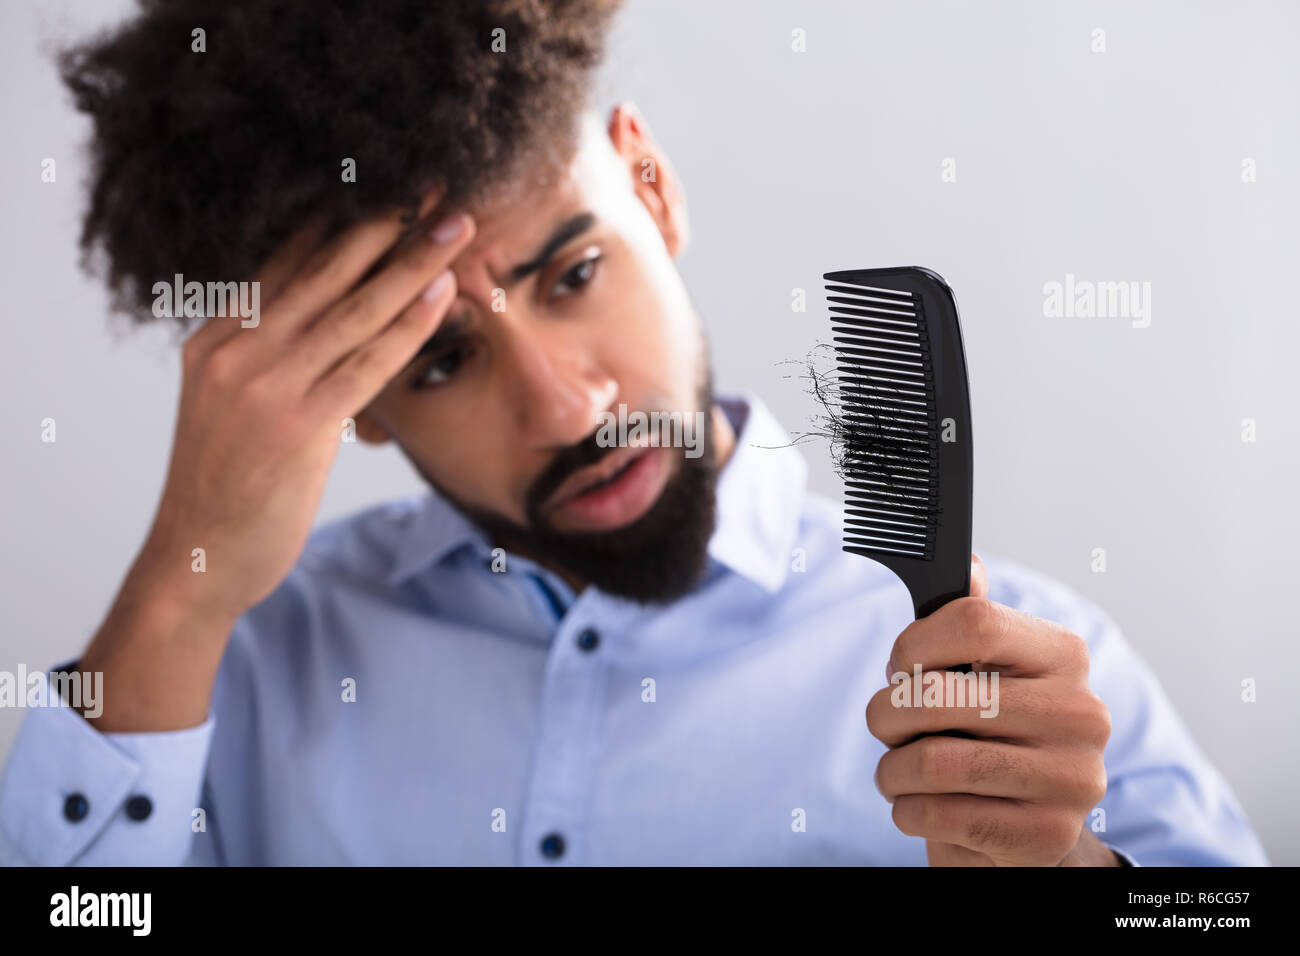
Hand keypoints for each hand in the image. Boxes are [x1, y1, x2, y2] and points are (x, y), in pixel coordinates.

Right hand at [138, 190, 474, 618]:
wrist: (196, 561)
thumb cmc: (227, 488)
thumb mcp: (233, 407)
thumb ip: (270, 359)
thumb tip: (323, 327)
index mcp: (215, 338)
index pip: (286, 262)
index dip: (340, 220)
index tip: (387, 185)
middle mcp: (235, 351)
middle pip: (323, 272)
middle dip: (384, 224)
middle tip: (433, 183)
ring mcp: (264, 387)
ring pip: (352, 310)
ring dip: (411, 263)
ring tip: (455, 224)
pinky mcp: (296, 427)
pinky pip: (364, 364)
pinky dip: (407, 326)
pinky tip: (441, 294)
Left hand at [866, 554, 1115, 865]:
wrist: (1028, 826)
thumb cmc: (991, 736)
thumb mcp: (987, 673)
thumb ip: (973, 620)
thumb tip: (966, 565)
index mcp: (1064, 657)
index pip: (975, 621)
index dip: (914, 644)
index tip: (898, 668)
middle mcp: (1081, 713)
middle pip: (939, 695)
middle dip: (887, 714)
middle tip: (885, 726)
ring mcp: (1071, 777)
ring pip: (933, 762)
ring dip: (893, 770)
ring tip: (897, 773)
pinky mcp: (1048, 834)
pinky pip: (941, 814)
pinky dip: (908, 811)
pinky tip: (918, 806)